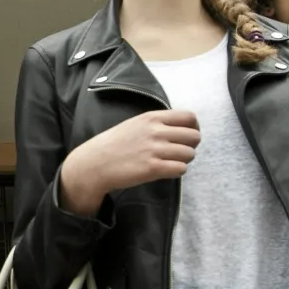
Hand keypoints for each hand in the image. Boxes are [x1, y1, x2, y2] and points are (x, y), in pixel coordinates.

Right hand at [59, 110, 199, 215]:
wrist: (94, 163)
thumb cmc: (113, 144)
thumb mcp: (134, 124)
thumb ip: (156, 123)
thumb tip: (178, 129)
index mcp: (152, 118)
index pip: (189, 117)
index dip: (193, 128)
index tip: (186, 136)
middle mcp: (156, 131)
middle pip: (194, 136)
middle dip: (190, 146)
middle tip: (179, 152)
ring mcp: (155, 150)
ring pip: (190, 154)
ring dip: (184, 160)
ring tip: (170, 162)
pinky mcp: (153, 168)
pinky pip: (181, 169)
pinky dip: (177, 171)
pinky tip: (166, 171)